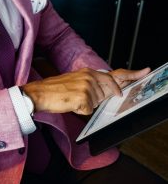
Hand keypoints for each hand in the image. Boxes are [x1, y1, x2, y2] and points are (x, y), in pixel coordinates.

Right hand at [22, 67, 149, 114]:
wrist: (39, 93)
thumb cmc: (54, 89)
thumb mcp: (74, 80)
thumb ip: (90, 83)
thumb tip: (102, 93)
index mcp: (88, 72)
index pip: (113, 74)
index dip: (130, 75)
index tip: (143, 72)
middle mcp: (89, 77)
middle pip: (105, 94)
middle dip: (96, 99)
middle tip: (76, 97)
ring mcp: (86, 87)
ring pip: (96, 104)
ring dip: (85, 105)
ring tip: (70, 99)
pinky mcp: (82, 98)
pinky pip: (87, 110)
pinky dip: (79, 111)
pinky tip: (69, 104)